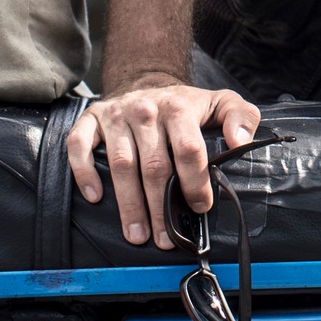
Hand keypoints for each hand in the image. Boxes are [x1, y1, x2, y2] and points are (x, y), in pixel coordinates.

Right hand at [67, 81, 260, 248]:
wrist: (146, 82)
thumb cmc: (186, 104)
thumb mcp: (221, 102)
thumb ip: (241, 117)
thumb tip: (240, 143)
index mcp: (178, 107)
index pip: (188, 149)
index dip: (195, 182)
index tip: (200, 207)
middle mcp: (145, 109)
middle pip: (154, 166)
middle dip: (161, 207)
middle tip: (166, 239)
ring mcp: (116, 114)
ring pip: (121, 164)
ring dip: (128, 204)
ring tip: (137, 235)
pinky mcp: (91, 119)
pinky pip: (80, 146)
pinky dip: (84, 172)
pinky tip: (95, 197)